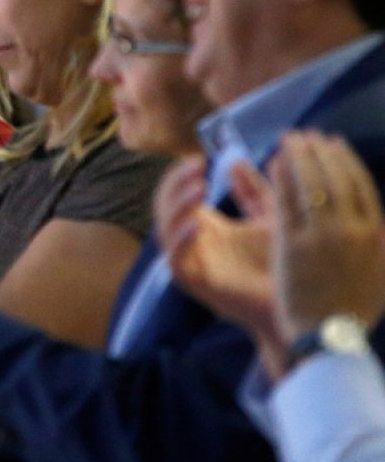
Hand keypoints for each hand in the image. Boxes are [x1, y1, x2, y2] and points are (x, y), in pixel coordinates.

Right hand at [157, 155, 276, 339]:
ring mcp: (191, 262)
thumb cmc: (282, 263)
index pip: (176, 195)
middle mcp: (192, 242)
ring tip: (197, 188)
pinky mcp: (196, 283)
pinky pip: (176, 261)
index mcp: (206, 226)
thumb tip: (236, 160)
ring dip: (177, 206)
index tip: (198, 158)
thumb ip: (253, 191)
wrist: (296, 304)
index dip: (180, 176)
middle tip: (194, 166)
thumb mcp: (269, 217)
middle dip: (174, 184)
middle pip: (165, 207)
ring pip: (165, 231)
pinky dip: (181, 240)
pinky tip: (198, 224)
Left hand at [272, 132, 384, 345]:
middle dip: (320, 151)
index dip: (346, 161)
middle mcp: (352, 230)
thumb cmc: (352, 308)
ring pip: (311, 183)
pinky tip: (273, 161)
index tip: (334, 143)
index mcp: (374, 234)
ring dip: (299, 156)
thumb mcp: (379, 272)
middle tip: (306, 134)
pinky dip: (281, 177)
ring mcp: (322, 236)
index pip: (362, 185)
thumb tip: (378, 219)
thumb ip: (380, 241)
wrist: (329, 337)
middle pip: (336, 177)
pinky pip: (286, 201)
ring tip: (289, 139)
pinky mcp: (292, 245)